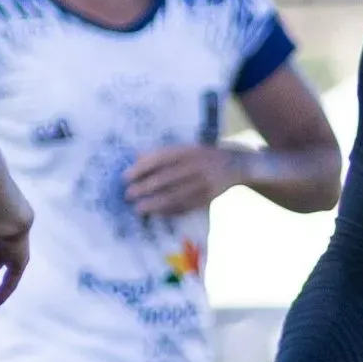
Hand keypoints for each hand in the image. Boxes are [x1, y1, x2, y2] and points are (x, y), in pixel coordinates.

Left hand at [124, 145, 242, 216]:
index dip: (142, 168)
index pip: (161, 158)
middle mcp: (198, 165)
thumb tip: (136, 159)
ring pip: (176, 195)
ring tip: (138, 209)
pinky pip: (187, 206)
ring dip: (155, 204)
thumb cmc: (204, 155)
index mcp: (190, 150)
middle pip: (167, 178)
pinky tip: (157, 214)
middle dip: (145, 188)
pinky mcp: (209, 197)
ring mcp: (205, 182)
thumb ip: (165, 154)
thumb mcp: (188, 148)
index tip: (125, 177)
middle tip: (128, 195)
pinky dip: (170, 211)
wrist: (237, 163)